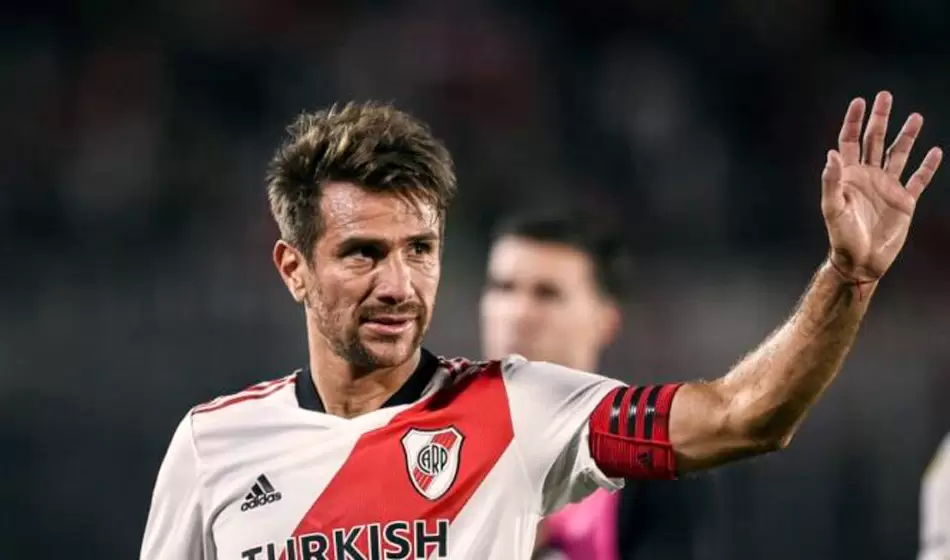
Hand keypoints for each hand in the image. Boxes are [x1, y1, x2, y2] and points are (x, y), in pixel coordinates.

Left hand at [822, 91, 942, 281]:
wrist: (861, 261)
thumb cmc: (842, 237)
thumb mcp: (832, 208)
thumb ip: (831, 181)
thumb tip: (831, 154)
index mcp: (849, 176)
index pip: (850, 141)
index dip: (854, 121)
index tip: (860, 101)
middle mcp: (868, 177)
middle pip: (875, 140)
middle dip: (880, 118)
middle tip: (886, 95)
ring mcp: (887, 187)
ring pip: (899, 154)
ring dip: (906, 136)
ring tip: (915, 116)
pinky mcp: (905, 202)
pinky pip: (918, 180)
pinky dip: (927, 166)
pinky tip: (935, 151)